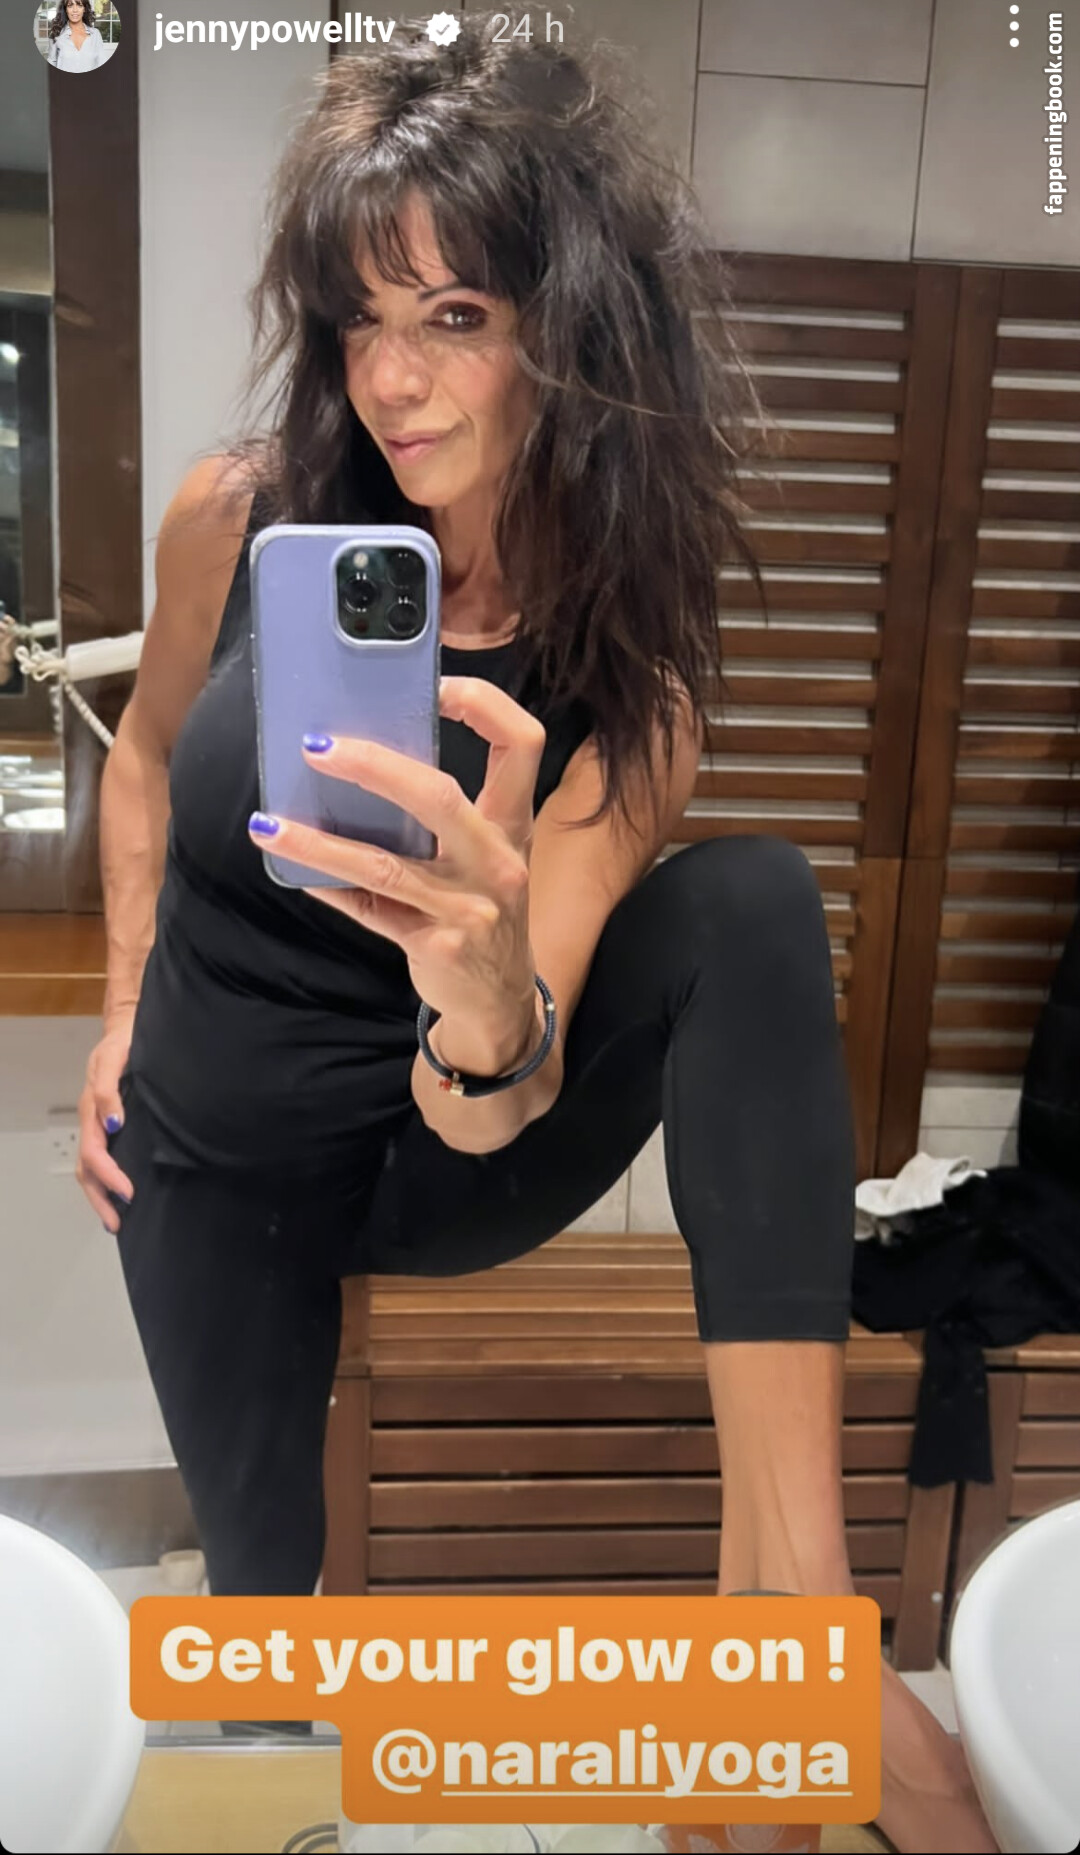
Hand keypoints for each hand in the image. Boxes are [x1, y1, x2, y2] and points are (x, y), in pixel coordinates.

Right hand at [77, 1012, 136, 1232]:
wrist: (128, 1028)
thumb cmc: (124, 1042)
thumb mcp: (114, 1059)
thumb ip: (107, 1090)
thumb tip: (112, 1125)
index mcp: (92, 1109)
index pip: (94, 1152)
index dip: (109, 1175)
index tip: (128, 1193)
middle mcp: (94, 1121)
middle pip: (87, 1168)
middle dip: (100, 1198)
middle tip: (117, 1224)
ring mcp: (100, 1124)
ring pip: (92, 1167)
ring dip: (101, 1195)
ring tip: (116, 1219)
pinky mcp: (112, 1124)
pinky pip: (104, 1157)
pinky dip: (107, 1180)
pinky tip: (120, 1193)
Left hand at [248, 677, 545, 1056]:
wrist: (500, 999)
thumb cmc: (479, 906)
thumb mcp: (481, 854)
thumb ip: (440, 812)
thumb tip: (356, 753)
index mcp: (512, 821)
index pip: (520, 741)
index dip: (481, 702)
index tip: (432, 683)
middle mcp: (498, 859)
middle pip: (438, 795)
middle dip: (373, 766)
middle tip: (315, 746)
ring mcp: (469, 906)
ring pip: (384, 864)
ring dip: (318, 842)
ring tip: (268, 823)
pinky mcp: (437, 945)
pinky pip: (369, 909)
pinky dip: (326, 886)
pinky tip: (290, 868)